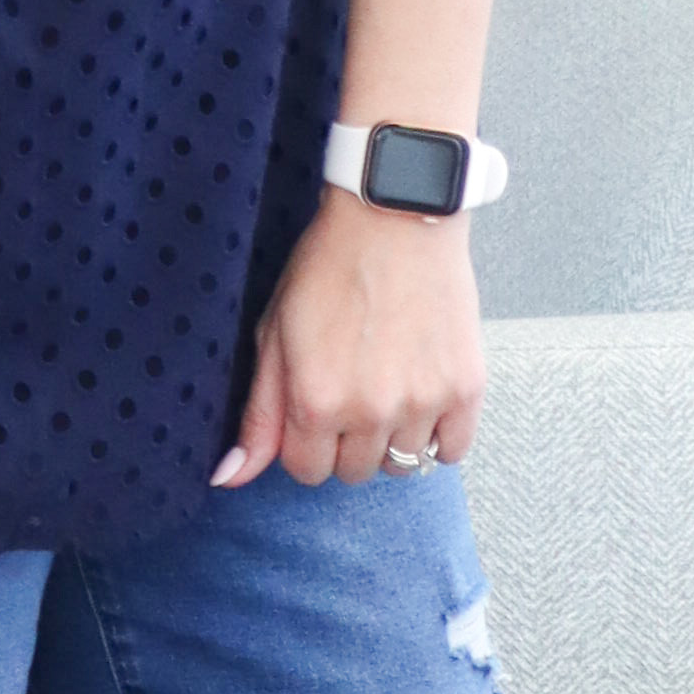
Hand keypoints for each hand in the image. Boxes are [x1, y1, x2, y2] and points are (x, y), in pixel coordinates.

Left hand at [215, 198, 484, 490]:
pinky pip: (452, 450)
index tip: (315, 409)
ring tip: (388, 389)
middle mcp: (369, 411)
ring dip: (391, 439)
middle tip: (352, 390)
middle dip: (345, 442)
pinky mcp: (465, 388)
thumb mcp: (275, 334)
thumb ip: (258, 414)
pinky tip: (422, 398)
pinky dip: (438, 436)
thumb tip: (228, 478)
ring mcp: (422, 402)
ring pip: (403, 465)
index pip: (306, 472)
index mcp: (315, 400)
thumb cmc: (330, 265)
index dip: (305, 442)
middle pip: (353, 473)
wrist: (396, 216)